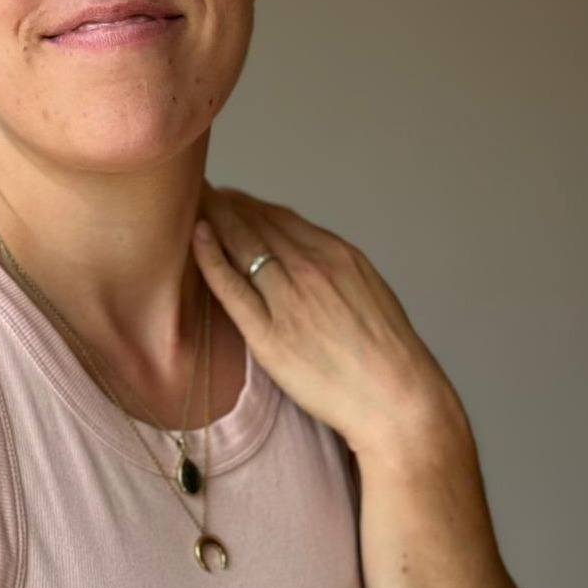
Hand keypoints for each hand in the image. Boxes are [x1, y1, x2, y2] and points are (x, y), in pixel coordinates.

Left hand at [191, 184, 465, 460]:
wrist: (399, 399)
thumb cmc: (387, 353)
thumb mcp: (368, 290)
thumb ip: (333, 269)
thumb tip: (305, 257)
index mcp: (338, 255)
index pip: (280, 218)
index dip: (247, 204)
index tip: (226, 197)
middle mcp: (312, 268)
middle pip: (256, 224)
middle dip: (222, 204)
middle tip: (194, 188)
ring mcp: (289, 299)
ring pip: (242, 245)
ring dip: (213, 218)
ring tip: (188, 203)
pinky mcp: (270, 334)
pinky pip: (232, 286)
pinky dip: (211, 257)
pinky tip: (195, 236)